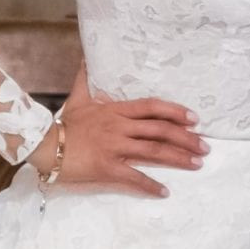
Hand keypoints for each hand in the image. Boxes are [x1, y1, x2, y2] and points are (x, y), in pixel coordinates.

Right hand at [32, 62, 204, 197]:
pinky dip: (151, 186)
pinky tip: (165, 192)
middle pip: (160, 131)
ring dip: (178, 158)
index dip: (175, 111)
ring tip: (197, 164)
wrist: (45, 145)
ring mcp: (115, 148)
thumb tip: (87, 56)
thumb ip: (85, 78)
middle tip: (205, 146)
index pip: (152, 107)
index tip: (194, 118)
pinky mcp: (108, 168)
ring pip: (153, 152)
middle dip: (186, 138)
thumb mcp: (77, 98)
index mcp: (116, 111)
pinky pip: (134, 177)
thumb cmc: (64, 124)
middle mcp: (120, 128)